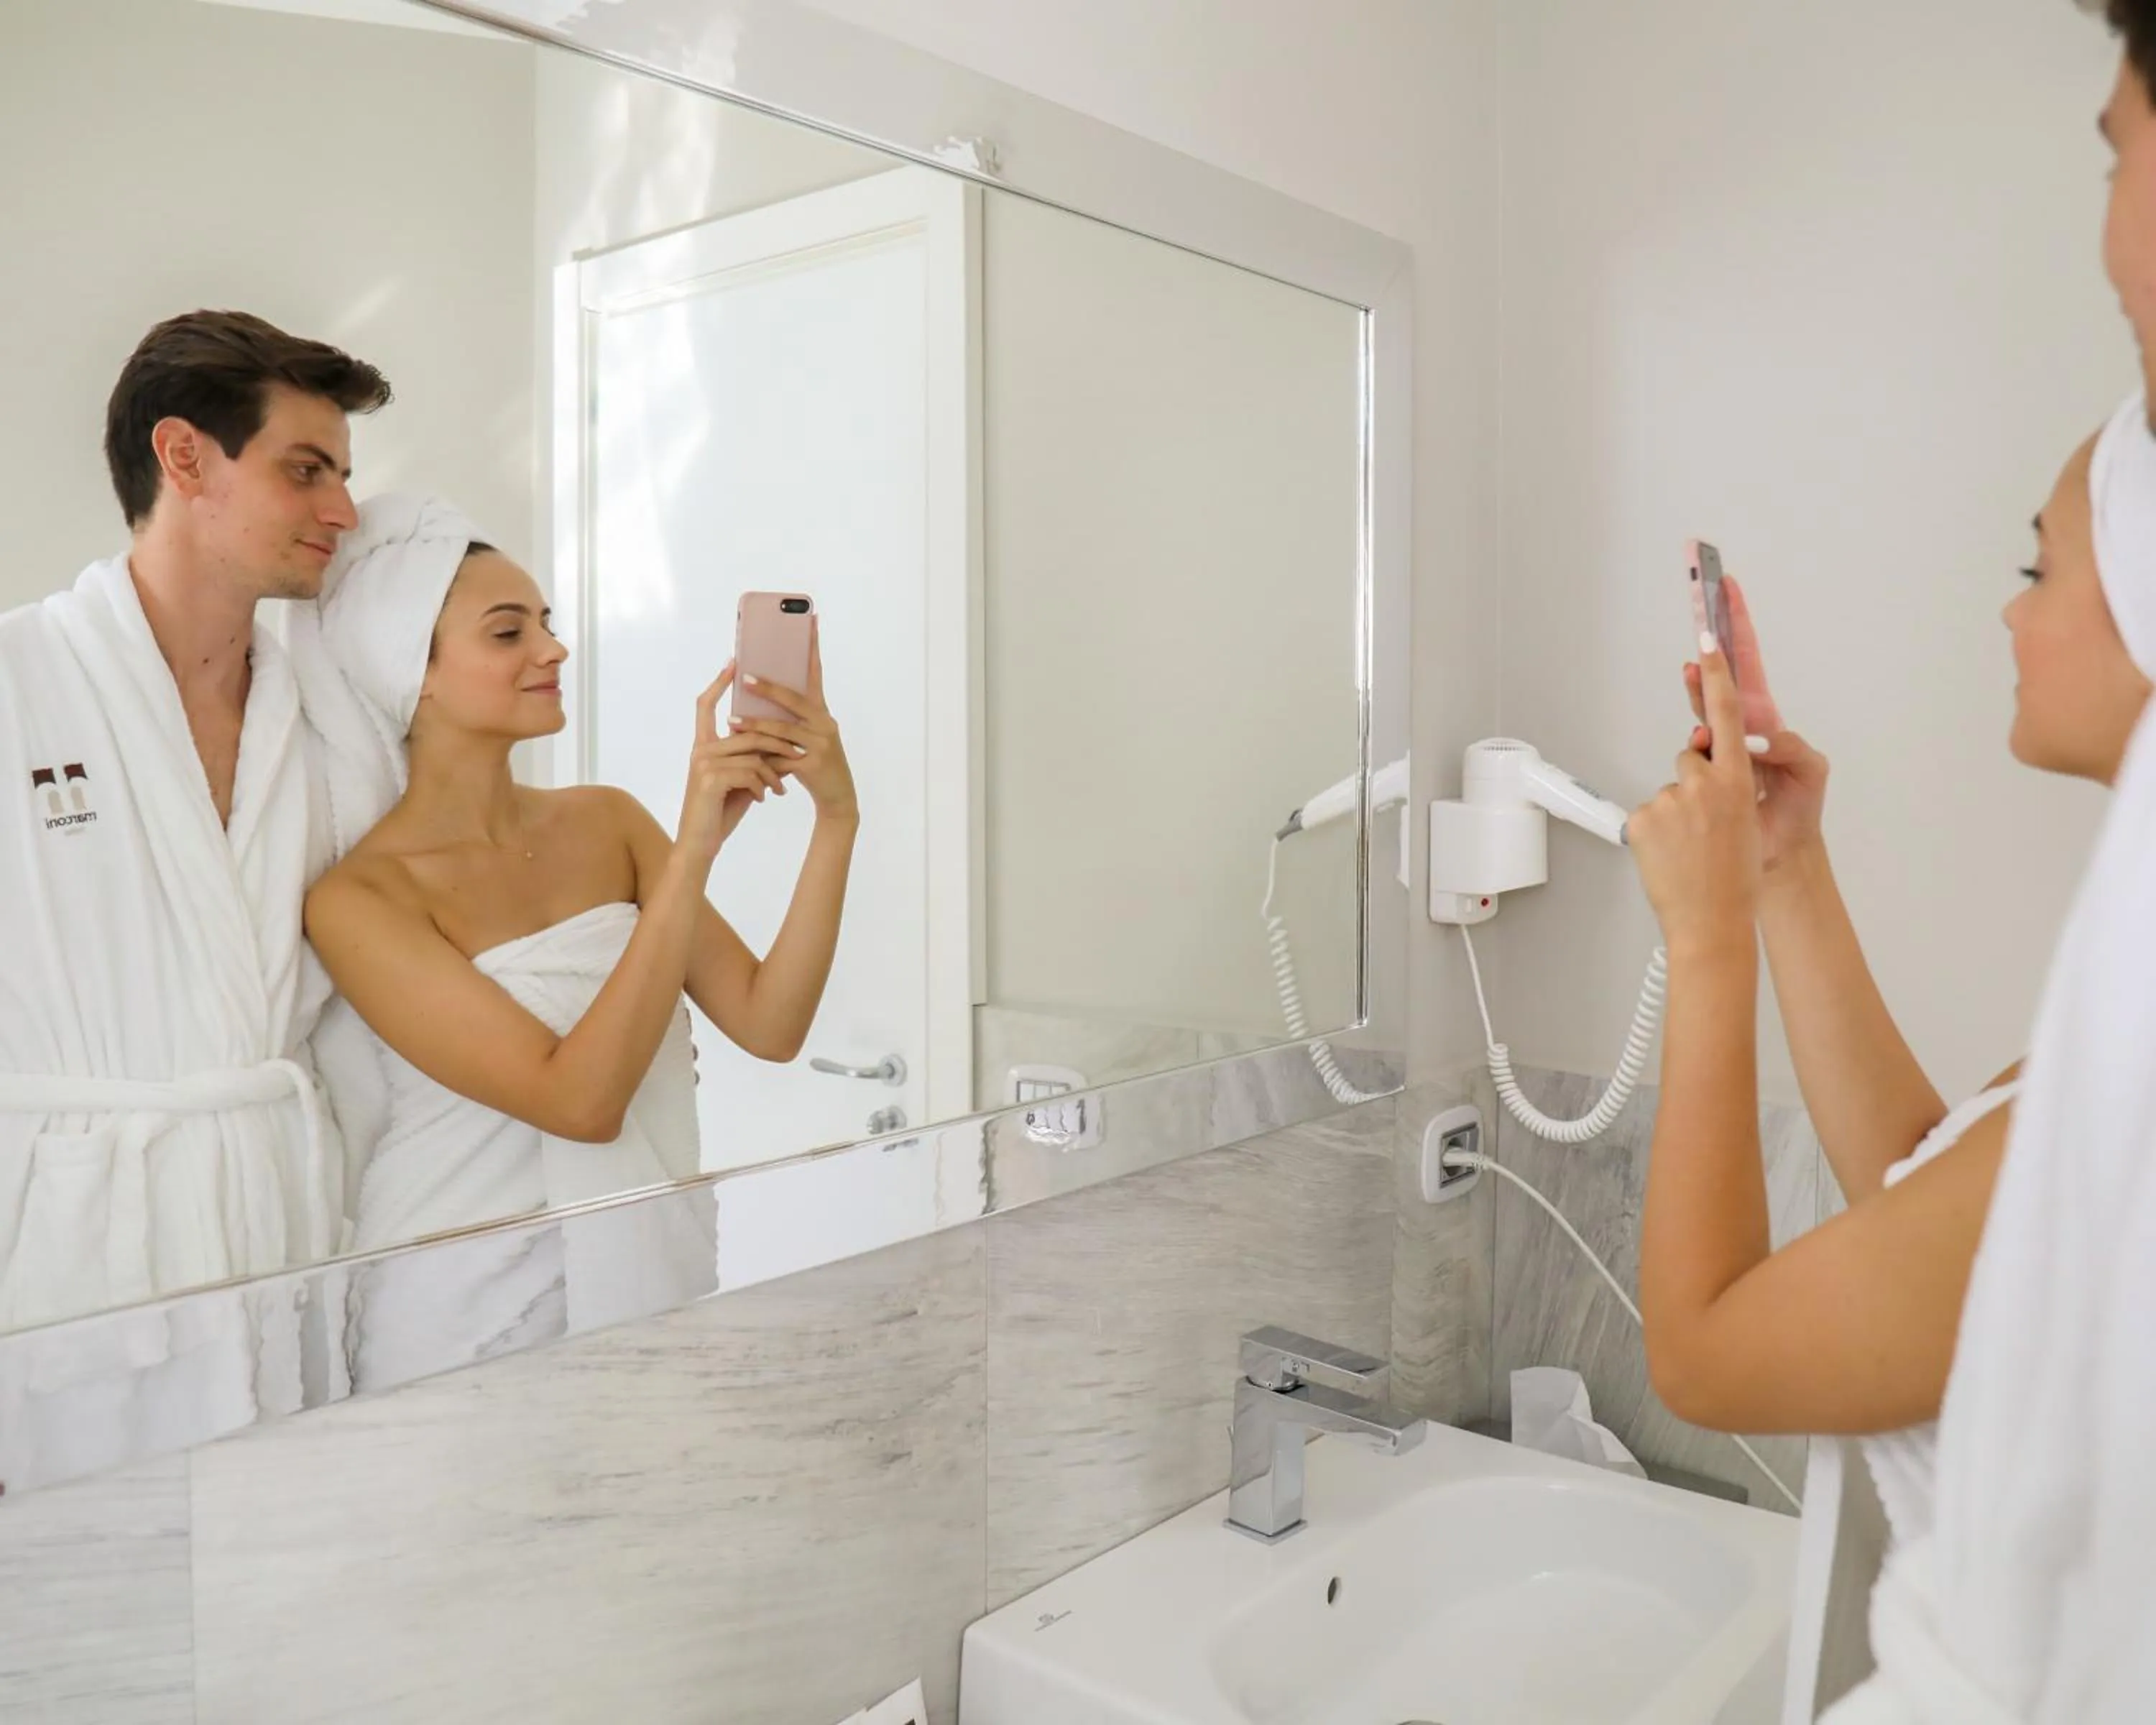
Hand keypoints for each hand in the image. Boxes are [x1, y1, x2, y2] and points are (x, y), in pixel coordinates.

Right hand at [678, 664, 795, 867]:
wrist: (700, 843)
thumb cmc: (721, 810)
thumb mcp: (739, 780)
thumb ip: (751, 759)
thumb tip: (779, 743)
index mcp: (703, 745)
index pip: (705, 705)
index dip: (718, 683)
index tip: (733, 662)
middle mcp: (700, 750)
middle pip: (746, 731)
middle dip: (775, 743)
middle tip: (796, 757)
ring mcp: (703, 763)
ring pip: (753, 753)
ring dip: (772, 772)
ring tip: (779, 789)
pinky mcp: (710, 780)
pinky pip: (750, 772)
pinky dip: (762, 786)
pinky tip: (763, 800)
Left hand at [726, 618, 858, 821]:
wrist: (839, 798)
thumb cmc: (815, 765)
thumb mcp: (805, 737)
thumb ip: (786, 719)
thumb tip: (752, 699)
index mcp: (820, 711)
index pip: (814, 673)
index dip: (812, 647)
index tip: (810, 620)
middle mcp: (824, 722)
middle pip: (794, 699)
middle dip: (768, 687)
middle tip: (744, 675)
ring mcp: (821, 743)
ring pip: (783, 729)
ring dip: (755, 725)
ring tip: (732, 720)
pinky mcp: (814, 764)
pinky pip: (782, 756)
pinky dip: (762, 756)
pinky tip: (746, 754)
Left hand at [1629, 635, 1762, 956]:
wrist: (1713, 923)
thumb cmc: (1733, 879)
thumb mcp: (1743, 821)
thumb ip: (1723, 785)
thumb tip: (1699, 766)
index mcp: (1740, 782)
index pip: (1729, 715)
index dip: (1718, 674)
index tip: (1708, 636)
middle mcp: (1707, 785)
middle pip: (1691, 756)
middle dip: (1695, 782)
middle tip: (1705, 827)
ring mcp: (1673, 800)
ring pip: (1671, 789)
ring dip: (1676, 813)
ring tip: (1690, 850)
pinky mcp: (1643, 818)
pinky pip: (1648, 813)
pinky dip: (1656, 833)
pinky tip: (1671, 858)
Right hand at [1681, 574, 1828, 872]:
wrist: (1779, 850)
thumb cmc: (1799, 810)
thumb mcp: (1811, 770)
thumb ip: (1789, 747)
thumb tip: (1755, 736)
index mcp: (1764, 715)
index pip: (1747, 658)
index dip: (1737, 622)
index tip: (1725, 589)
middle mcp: (1737, 723)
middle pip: (1716, 668)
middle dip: (1706, 632)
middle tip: (1697, 598)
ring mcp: (1718, 743)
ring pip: (1700, 701)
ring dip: (1696, 685)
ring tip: (1695, 669)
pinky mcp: (1703, 767)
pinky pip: (1692, 741)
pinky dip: (1694, 732)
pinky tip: (1701, 733)